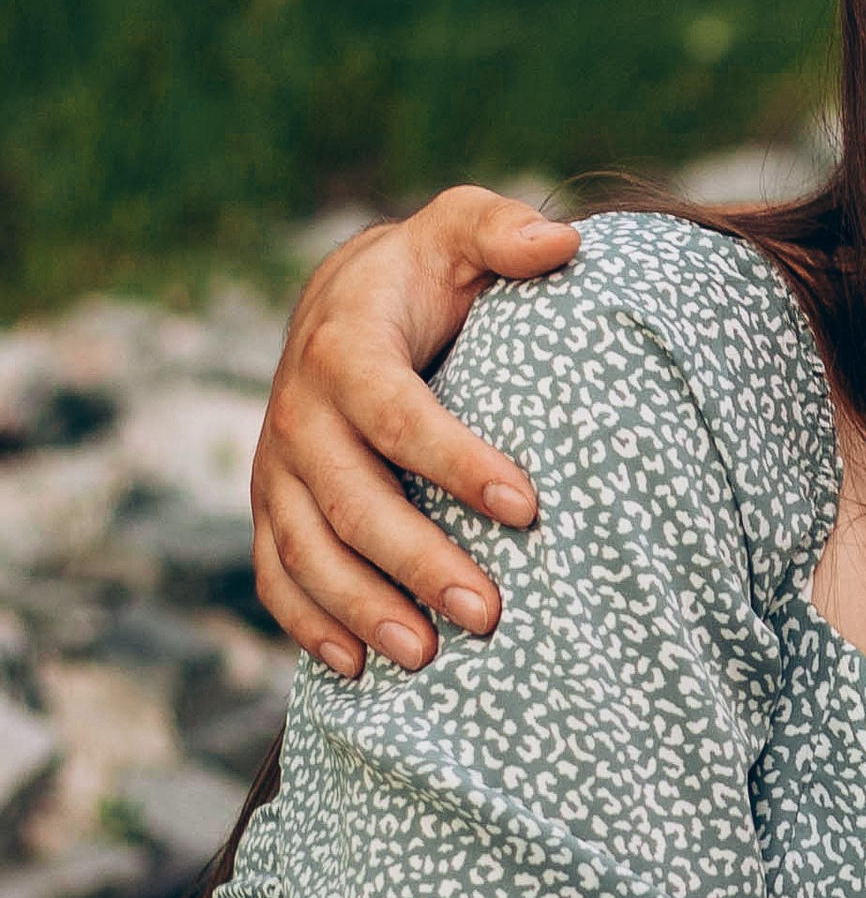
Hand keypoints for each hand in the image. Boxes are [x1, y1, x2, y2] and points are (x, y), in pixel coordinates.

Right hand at [250, 190, 580, 676]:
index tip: (529, 508)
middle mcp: (298, 413)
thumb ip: (503, 230)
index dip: (458, 463)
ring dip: (362, 608)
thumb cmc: (423, 272)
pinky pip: (276, 575)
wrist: (341, 300)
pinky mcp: (270, 506)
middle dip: (417, 561)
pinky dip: (309, 623)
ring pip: (306, 551)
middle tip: (487, 612)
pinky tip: (358, 667)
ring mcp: (275, 467)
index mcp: (344, 346)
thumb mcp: (459, 230)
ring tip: (427, 655)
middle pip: (352, 501)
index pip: (398, 415)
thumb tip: (563, 242)